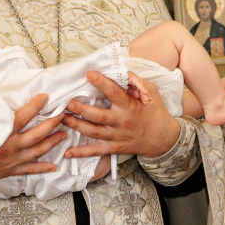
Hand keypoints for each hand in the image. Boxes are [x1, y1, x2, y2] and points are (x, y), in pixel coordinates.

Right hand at [0, 93, 65, 190]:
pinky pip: (30, 170)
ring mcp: (13, 159)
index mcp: (2, 131)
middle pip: (38, 134)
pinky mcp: (11, 170)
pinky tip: (53, 166)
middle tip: (63, 115)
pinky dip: (42, 168)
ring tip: (64, 134)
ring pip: (38, 151)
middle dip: (52, 123)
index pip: (24, 115)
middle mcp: (11, 146)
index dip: (37, 105)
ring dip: (53, 142)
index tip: (46, 96)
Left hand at [62, 71, 180, 161]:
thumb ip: (136, 81)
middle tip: (68, 102)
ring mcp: (116, 136)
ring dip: (76, 125)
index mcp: (130, 106)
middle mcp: (121, 122)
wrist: (162, 138)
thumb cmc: (155, 111)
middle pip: (99, 116)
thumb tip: (120, 71)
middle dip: (81, 109)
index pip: (115, 93)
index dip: (102, 83)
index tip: (89, 74)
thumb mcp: (151, 91)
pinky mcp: (113, 147)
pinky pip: (96, 151)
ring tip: (61, 118)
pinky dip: (81, 153)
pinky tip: (67, 152)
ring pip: (93, 132)